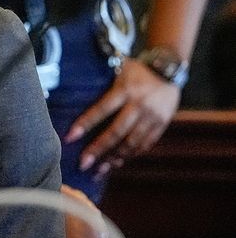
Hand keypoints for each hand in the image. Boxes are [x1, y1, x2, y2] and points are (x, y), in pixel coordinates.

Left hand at [64, 58, 180, 178]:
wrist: (169, 67)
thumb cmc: (135, 69)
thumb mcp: (117, 69)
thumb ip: (101, 84)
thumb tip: (72, 95)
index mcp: (125, 90)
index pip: (101, 110)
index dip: (84, 124)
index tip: (68, 138)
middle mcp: (139, 104)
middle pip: (116, 132)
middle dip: (98, 149)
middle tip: (83, 164)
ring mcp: (152, 116)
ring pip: (132, 142)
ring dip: (114, 158)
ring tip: (99, 169)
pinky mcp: (162, 123)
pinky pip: (146, 144)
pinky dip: (131, 155)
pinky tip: (118, 162)